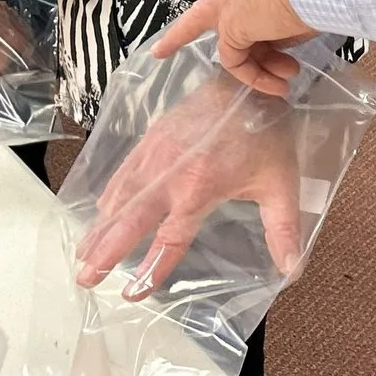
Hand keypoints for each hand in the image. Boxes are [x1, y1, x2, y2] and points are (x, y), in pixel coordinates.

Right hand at [74, 67, 306, 295]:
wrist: (243, 82)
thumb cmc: (264, 133)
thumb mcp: (280, 183)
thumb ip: (283, 228)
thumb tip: (292, 271)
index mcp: (198, 189)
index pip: (169, 239)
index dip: (151, 268)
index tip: (133, 293)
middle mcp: (168, 174)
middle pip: (129, 220)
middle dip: (105, 251)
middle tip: (83, 278)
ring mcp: (154, 154)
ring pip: (119, 197)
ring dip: (99, 226)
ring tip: (82, 253)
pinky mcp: (150, 138)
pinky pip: (123, 172)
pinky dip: (109, 195)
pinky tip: (100, 212)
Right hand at [152, 0, 310, 95]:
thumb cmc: (267, 0)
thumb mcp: (235, 24)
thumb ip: (229, 44)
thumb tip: (238, 53)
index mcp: (220, 2)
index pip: (190, 23)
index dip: (173, 39)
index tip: (157, 54)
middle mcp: (241, 3)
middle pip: (234, 43)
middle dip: (249, 67)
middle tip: (276, 86)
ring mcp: (268, 6)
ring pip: (260, 45)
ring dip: (272, 65)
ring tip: (291, 75)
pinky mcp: (292, 10)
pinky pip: (280, 40)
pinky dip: (284, 56)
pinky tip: (295, 67)